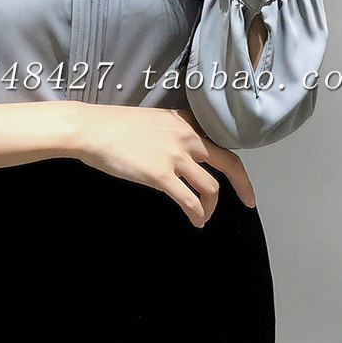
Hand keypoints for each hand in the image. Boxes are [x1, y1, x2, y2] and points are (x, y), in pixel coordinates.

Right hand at [76, 103, 255, 227]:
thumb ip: (172, 133)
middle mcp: (187, 137)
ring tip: (203, 216)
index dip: (233, 164)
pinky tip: (195, 222)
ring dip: (210, 207)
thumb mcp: (152, 120)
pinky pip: (189, 201)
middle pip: (229, 164)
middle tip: (249, 201)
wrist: (92, 129)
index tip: (239, 178)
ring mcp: (176, 157)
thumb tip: (179, 154)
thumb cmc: (113, 126)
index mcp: (186, 122)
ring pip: (211, 187)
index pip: (221, 144)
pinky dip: (197, 215)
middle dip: (243, 186)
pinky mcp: (161, 175)